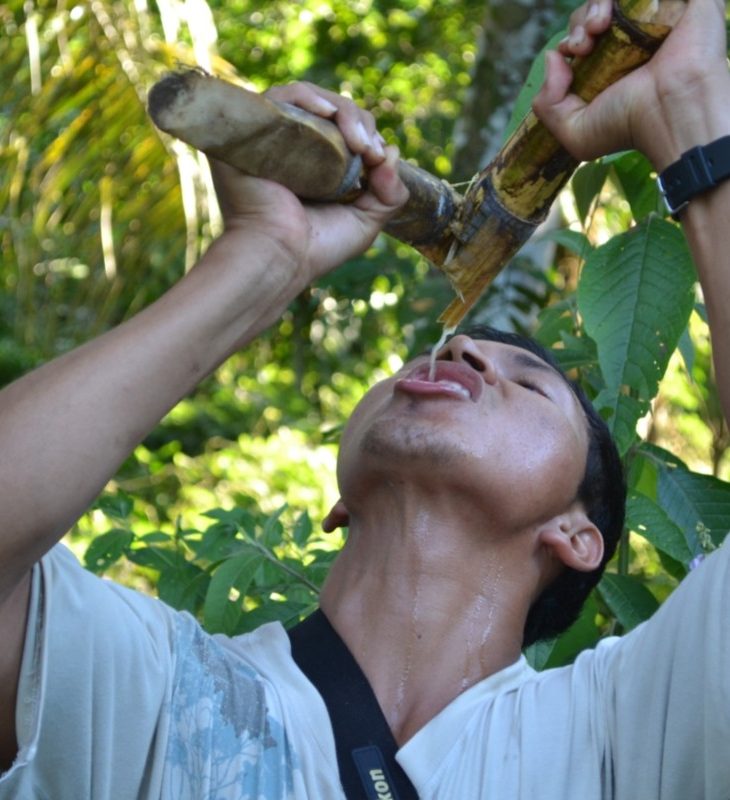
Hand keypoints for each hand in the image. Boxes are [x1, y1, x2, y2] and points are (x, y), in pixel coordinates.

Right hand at [210, 82, 408, 288]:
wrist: (279, 257)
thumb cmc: (317, 248)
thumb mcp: (366, 221)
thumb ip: (390, 192)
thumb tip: (392, 151)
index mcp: (314, 167)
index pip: (344, 129)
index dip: (368, 136)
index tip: (379, 158)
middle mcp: (290, 148)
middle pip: (330, 109)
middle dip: (360, 122)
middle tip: (370, 151)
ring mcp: (269, 138)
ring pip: (308, 98)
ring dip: (341, 110)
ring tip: (356, 140)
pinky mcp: (250, 133)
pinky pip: (278, 98)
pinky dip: (306, 97)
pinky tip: (327, 114)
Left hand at [532, 0, 728, 169]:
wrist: (670, 111)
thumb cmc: (628, 126)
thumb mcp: (575, 133)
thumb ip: (547, 104)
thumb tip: (551, 57)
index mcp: (612, 67)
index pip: (584, 37)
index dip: (571, 39)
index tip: (571, 53)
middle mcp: (634, 42)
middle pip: (594, 13)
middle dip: (579, 24)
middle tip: (583, 45)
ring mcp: (657, 19)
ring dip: (593, 7)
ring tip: (597, 27)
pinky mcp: (680, 3)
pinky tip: (611, 16)